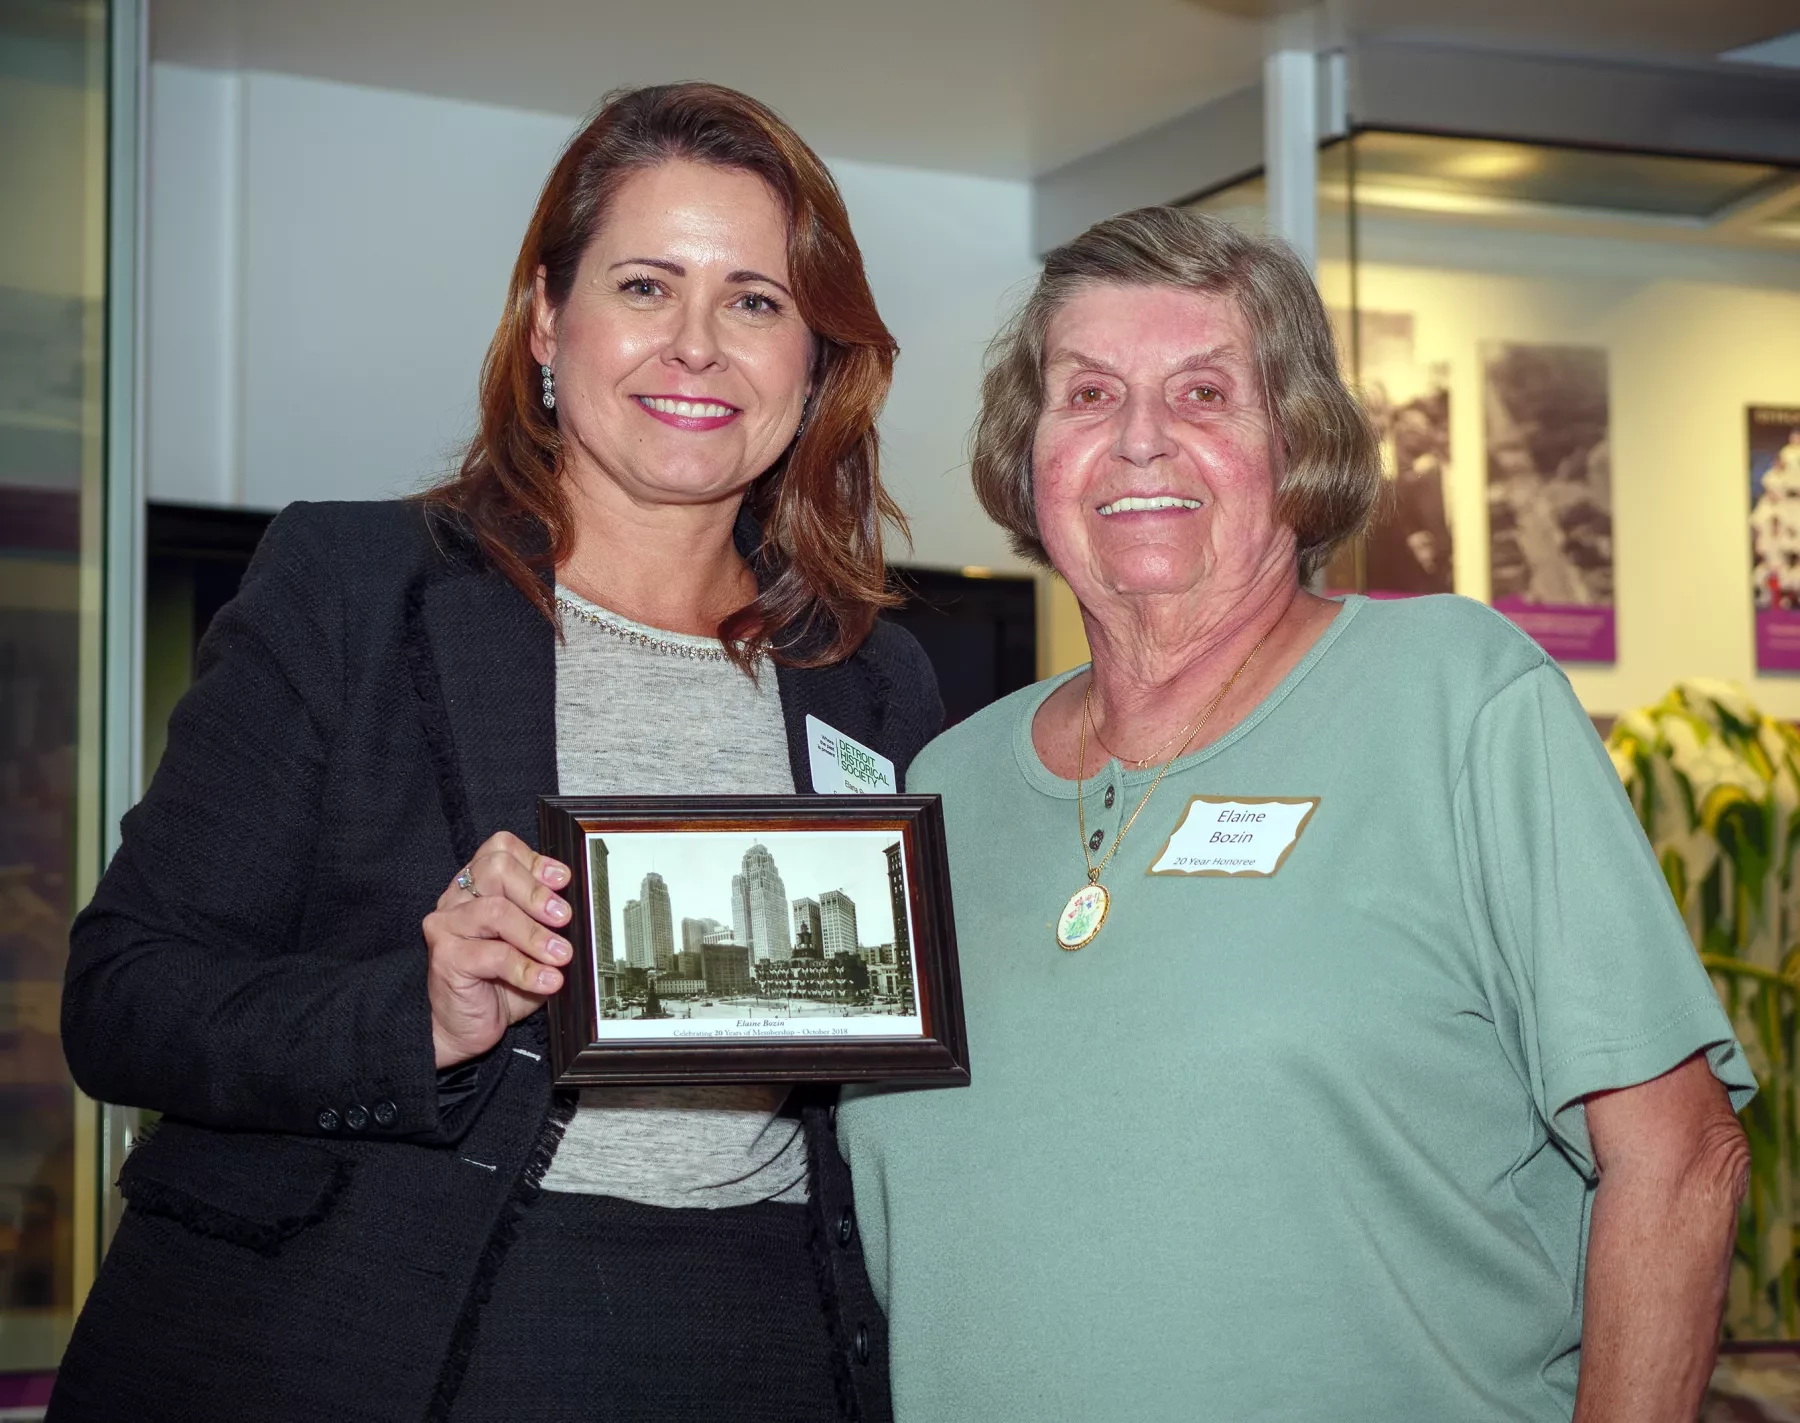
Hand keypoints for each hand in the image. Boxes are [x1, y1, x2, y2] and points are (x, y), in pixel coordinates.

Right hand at [424, 832, 573, 1068]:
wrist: (466, 1026)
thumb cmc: (500, 983)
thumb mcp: (532, 947)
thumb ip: (548, 923)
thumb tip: (581, 912)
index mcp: (477, 886)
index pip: (500, 849)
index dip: (535, 860)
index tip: (563, 880)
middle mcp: (457, 899)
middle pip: (496, 869)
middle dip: (537, 892)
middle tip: (564, 917)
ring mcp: (447, 925)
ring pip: (495, 911)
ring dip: (536, 934)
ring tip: (561, 955)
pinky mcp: (445, 957)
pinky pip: (492, 955)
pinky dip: (526, 969)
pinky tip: (547, 981)